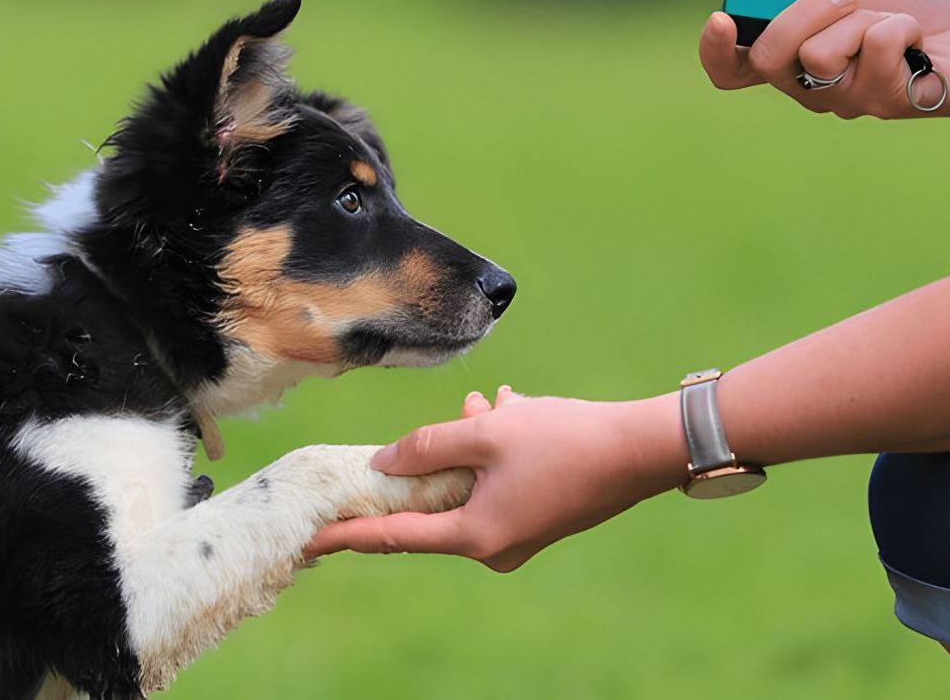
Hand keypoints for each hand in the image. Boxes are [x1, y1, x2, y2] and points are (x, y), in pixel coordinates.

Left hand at [305, 386, 686, 571]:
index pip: (393, 536)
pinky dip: (494, 450)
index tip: (309, 538)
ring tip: (486, 405)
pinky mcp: (538, 516)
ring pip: (469, 484)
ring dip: (468, 444)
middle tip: (425, 432)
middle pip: (434, 505)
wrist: (641, 450)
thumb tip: (382, 462)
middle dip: (427, 461)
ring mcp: (519, 534)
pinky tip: (509, 411)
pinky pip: (497, 483)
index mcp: (475, 534)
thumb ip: (427, 446)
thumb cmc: (564, 439)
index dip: (348, 535)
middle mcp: (495, 545)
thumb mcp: (487, 433)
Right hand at [699, 0, 949, 117]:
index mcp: (788, 63)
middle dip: (804, 12)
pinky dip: (901, 25)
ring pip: (819, 55)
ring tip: (888, 22)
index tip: (722, 20)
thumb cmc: (900, 9)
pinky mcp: (884, 103)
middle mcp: (806, 90)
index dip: (715, 52)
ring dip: (863, 18)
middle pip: (767, 59)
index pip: (730, 71)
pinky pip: (875, 47)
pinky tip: (914, 40)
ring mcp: (843, 102)